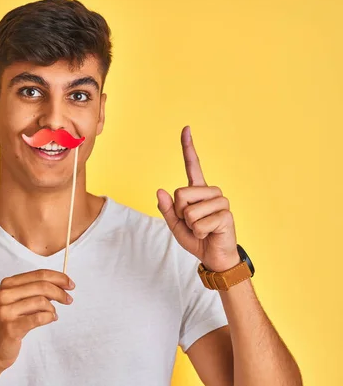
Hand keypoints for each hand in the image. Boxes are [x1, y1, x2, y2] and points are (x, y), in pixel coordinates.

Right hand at [0, 269, 74, 371]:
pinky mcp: (11, 327)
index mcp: (8, 284)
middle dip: (60, 292)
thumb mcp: (19, 301)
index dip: (58, 277)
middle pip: (42, 286)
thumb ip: (35, 291)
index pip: (39, 274)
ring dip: (52, 308)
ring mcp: (6, 310)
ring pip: (41, 301)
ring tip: (53, 314)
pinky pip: (39, 318)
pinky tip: (50, 319)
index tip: (70, 284)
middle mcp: (5, 294)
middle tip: (69, 300)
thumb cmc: (10, 323)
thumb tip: (61, 283)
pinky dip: (49, 317)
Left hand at [156, 126, 239, 271]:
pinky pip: (199, 223)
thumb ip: (166, 209)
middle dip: (179, 213)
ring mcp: (220, 202)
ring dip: (190, 225)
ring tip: (202, 228)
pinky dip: (198, 233)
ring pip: (189, 210)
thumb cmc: (196, 238)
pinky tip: (209, 233)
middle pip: (180, 194)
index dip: (188, 147)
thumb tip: (160, 191)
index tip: (186, 128)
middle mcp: (211, 192)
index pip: (192, 165)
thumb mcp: (175, 224)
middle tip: (192, 223)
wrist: (213, 256)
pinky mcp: (226, 214)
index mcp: (198, 191)